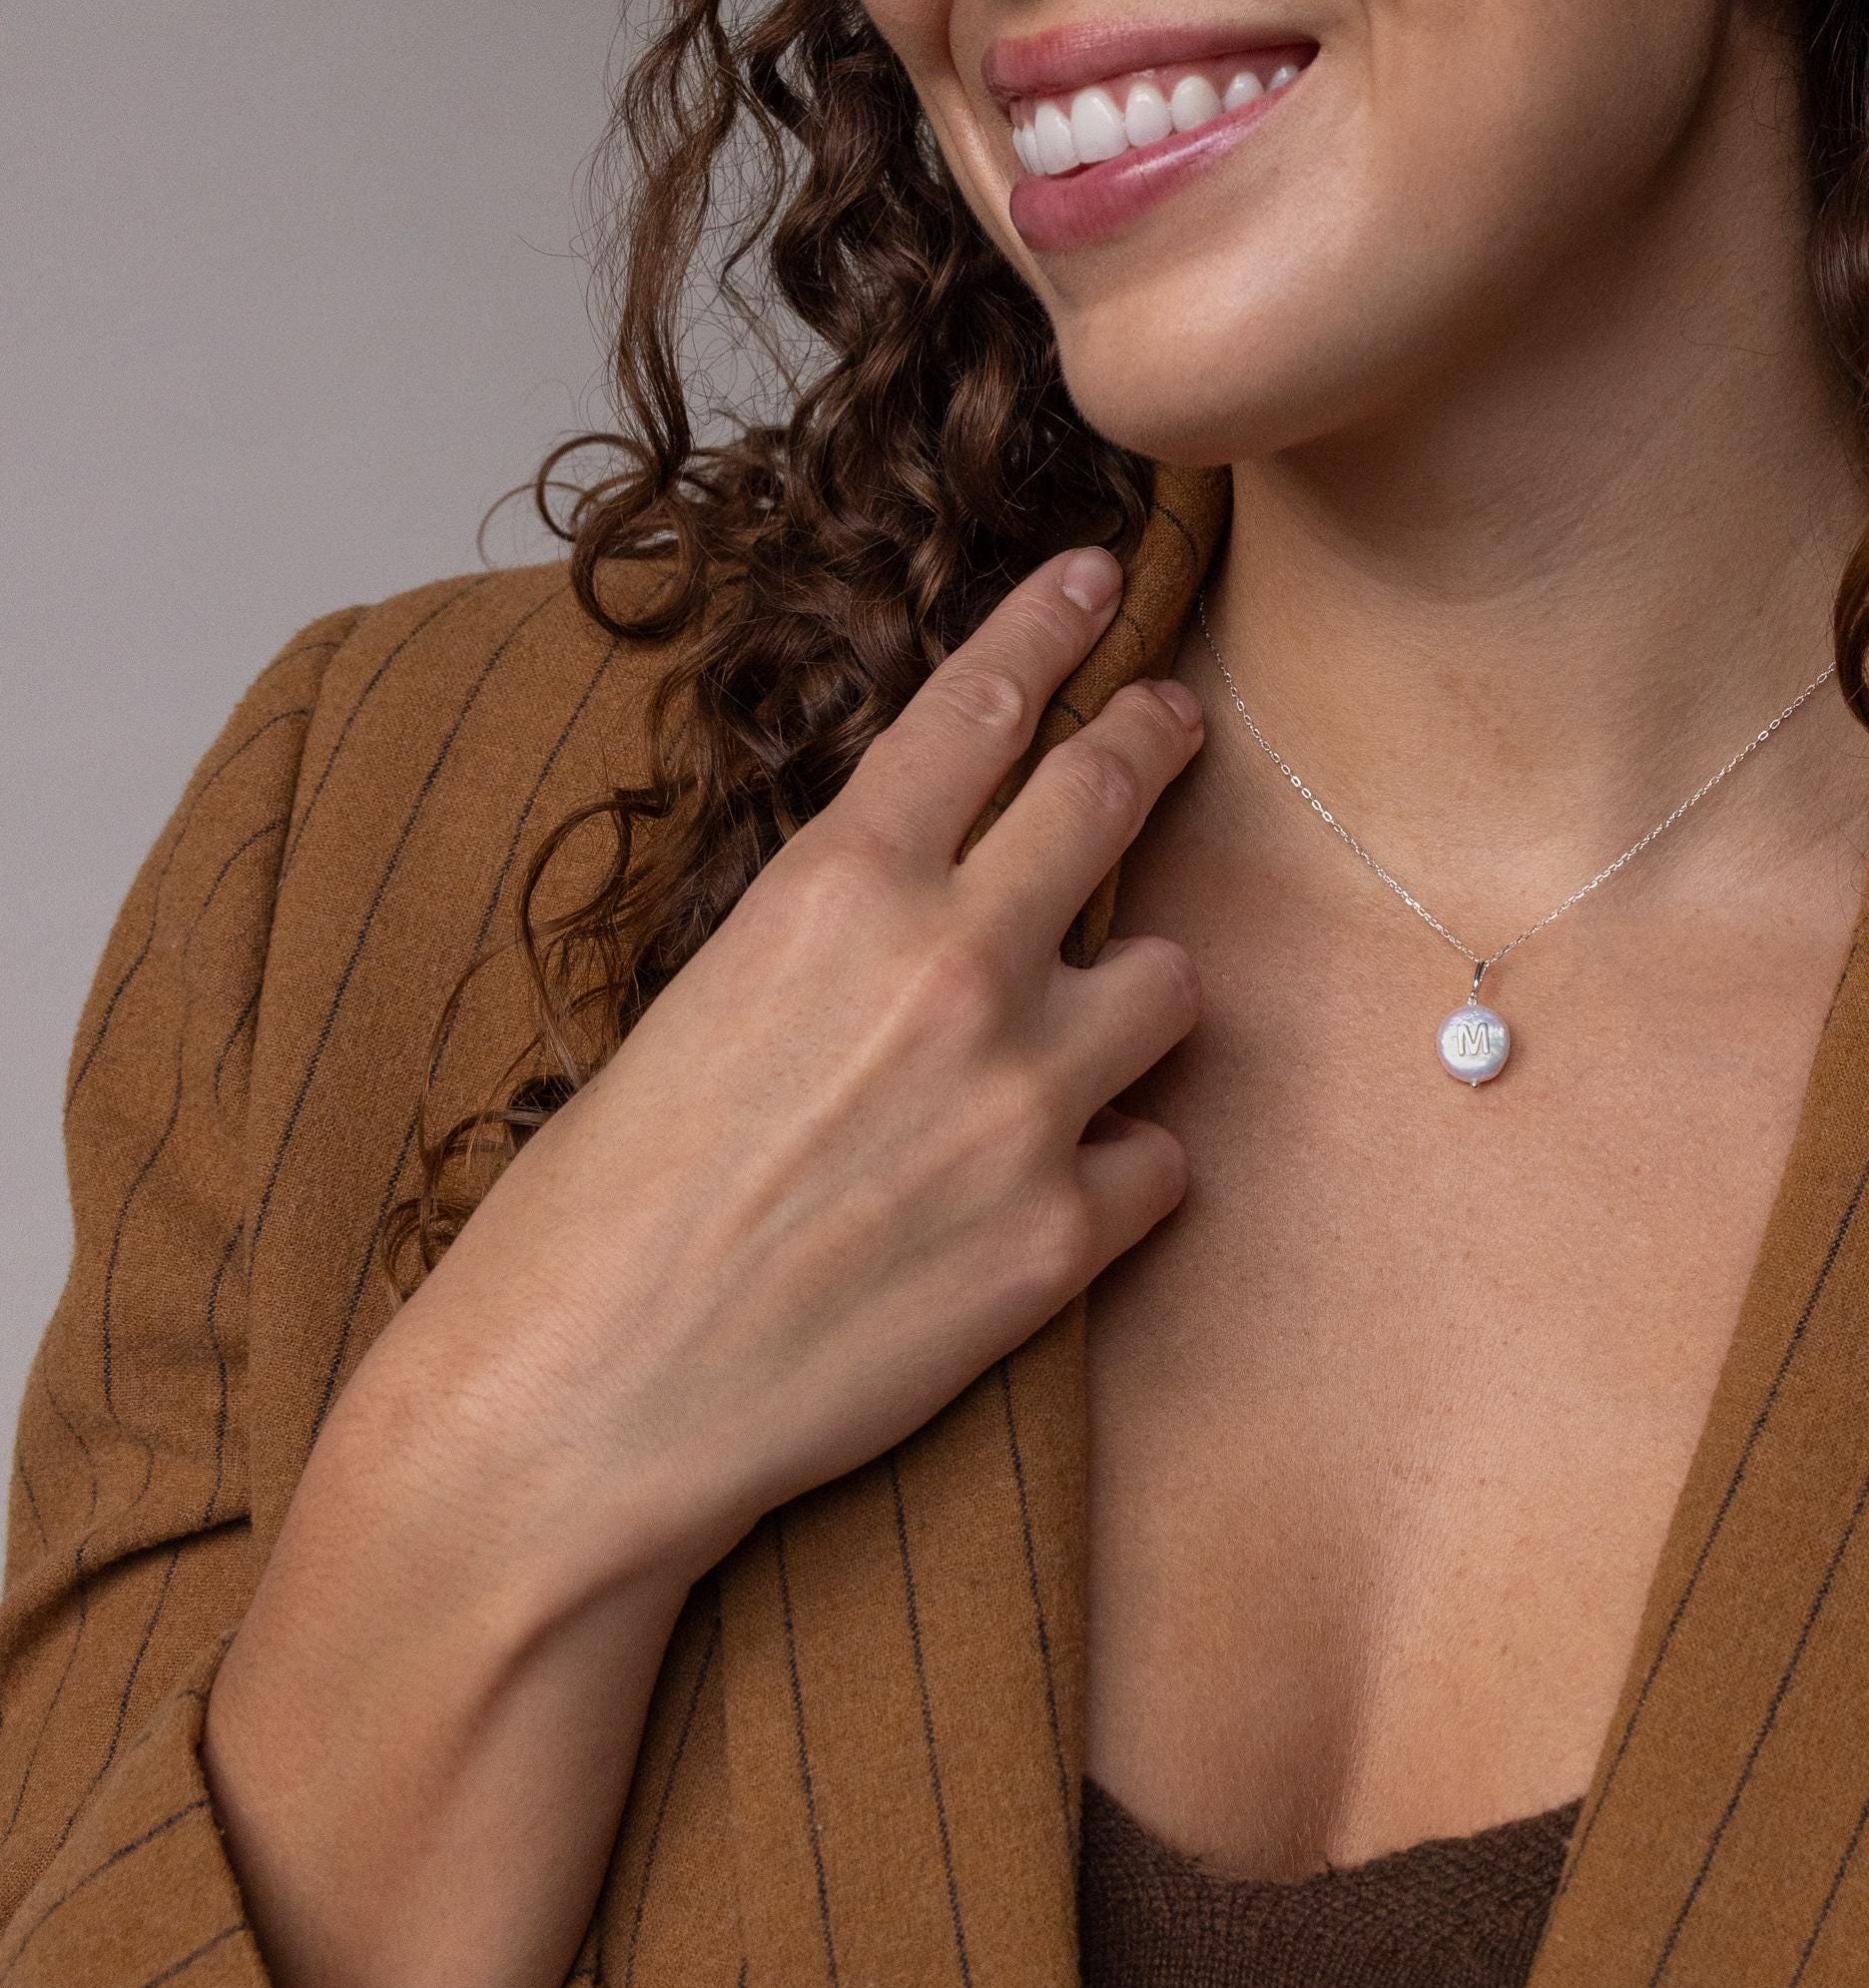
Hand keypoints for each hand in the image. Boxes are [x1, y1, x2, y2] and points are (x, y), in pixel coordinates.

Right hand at [354, 543, 1202, 1596]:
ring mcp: (1024, 1100)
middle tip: (1168, 720)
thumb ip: (847, 927)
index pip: (978, 707)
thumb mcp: (706, 996)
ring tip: (1077, 1036)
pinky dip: (1121, 1168)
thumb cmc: (600, 1208)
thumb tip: (942, 893)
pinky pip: (1161, 1157)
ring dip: (1131, 996)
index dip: (1045, 629)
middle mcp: (954, 967)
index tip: (1091, 582)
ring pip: (1170, 980)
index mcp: (839, 888)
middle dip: (1148, 738)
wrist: (579, 1405)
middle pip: (1110, 791)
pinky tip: (1055, 1193)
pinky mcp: (1062, 1236)